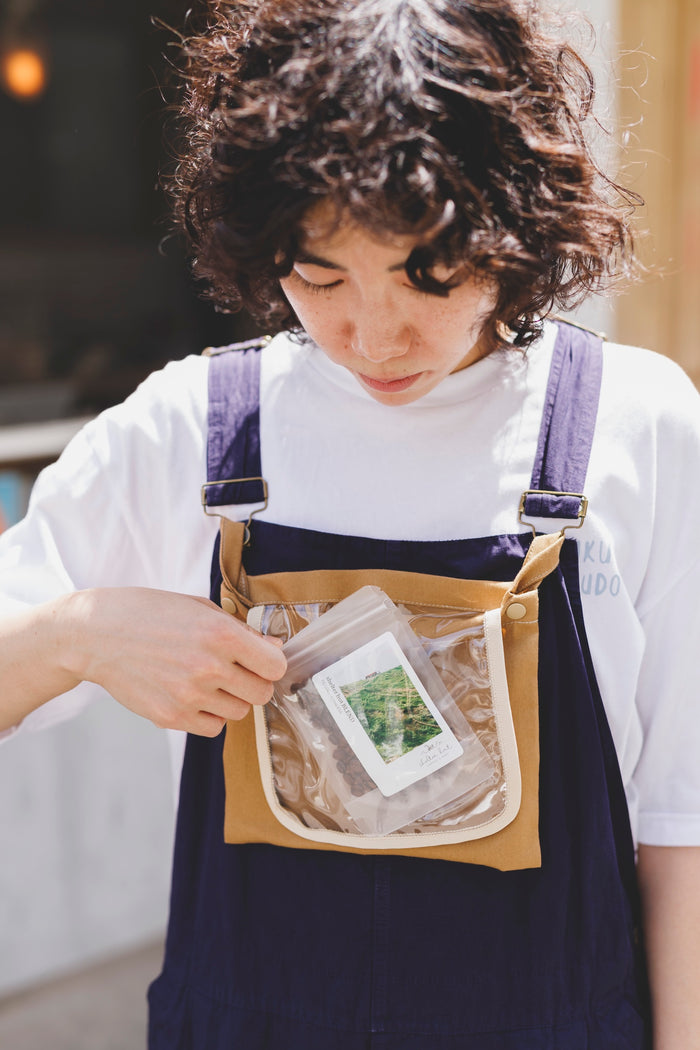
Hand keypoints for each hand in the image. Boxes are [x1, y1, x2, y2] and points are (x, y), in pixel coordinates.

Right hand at [59, 587, 286, 735]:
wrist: (97, 635)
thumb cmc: (150, 614)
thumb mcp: (199, 608)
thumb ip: (241, 630)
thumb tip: (276, 650)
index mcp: (221, 635)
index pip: (276, 667)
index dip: (271, 663)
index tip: (261, 659)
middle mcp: (208, 668)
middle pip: (262, 694)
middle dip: (254, 682)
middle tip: (234, 669)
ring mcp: (189, 696)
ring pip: (239, 712)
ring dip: (231, 698)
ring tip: (205, 678)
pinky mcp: (171, 717)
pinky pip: (213, 727)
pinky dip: (209, 714)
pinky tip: (191, 693)